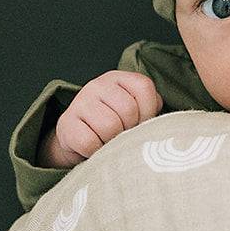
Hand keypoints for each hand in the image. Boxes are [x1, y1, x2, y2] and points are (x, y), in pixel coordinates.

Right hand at [42, 70, 163, 166]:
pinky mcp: (66, 123)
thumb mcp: (134, 111)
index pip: (144, 88)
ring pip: (110, 126)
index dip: (148, 112)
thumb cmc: (114, 125)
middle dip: (129, 130)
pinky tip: (94, 148)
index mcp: (119, 78)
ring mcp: (80, 102)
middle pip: (128, 110)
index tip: (140, 123)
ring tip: (108, 142)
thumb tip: (163, 123)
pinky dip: (95, 151)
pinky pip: (89, 142)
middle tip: (122, 136)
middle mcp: (98, 85)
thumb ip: (151, 109)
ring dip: (112, 142)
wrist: (76, 139)